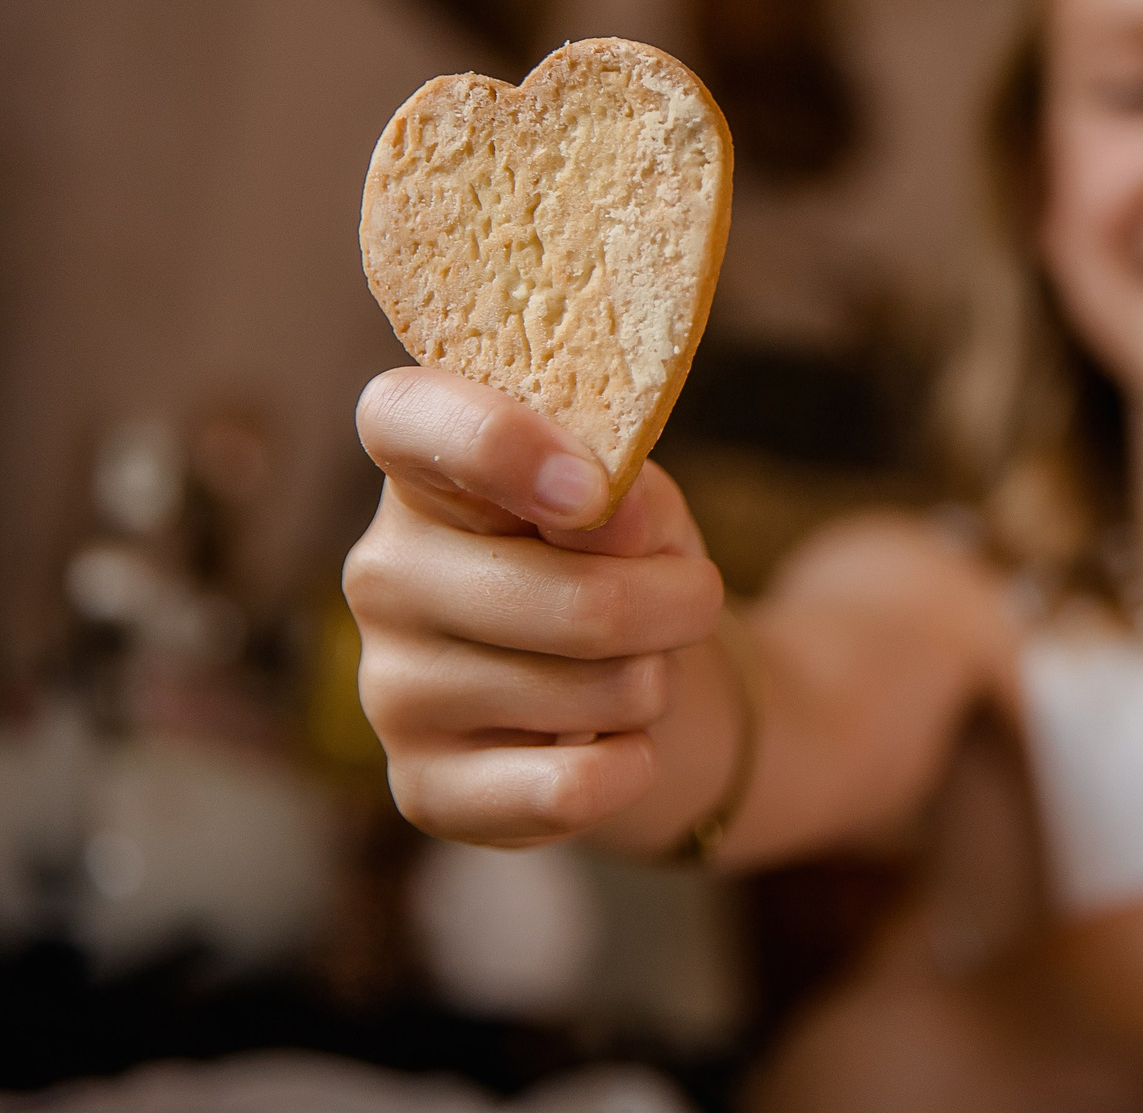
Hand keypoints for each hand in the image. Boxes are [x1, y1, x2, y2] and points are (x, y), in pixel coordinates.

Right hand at [343, 366, 726, 848]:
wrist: (621, 683)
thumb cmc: (621, 561)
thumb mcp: (642, 503)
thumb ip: (624, 493)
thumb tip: (607, 513)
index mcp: (425, 471)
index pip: (409, 420)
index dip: (500, 445)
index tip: (592, 488)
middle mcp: (383, 574)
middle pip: (576, 599)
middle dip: (678, 604)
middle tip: (693, 598)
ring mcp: (392, 689)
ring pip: (591, 691)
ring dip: (656, 680)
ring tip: (634, 666)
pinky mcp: (424, 788)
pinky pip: (570, 788)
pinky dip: (630, 765)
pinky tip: (610, 744)